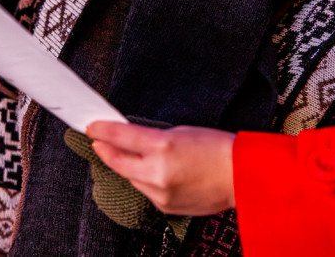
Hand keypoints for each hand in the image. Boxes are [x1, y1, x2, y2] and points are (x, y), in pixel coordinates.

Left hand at [87, 121, 235, 216]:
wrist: (242, 176)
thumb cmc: (218, 148)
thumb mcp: (181, 131)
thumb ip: (152, 136)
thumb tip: (130, 138)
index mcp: (163, 146)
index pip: (121, 136)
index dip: (103, 131)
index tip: (92, 127)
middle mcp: (158, 172)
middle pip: (118, 161)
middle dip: (107, 150)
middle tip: (99, 141)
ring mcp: (161, 193)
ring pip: (131, 178)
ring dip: (128, 166)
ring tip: (134, 156)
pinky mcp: (166, 207)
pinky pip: (146, 191)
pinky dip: (146, 180)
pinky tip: (156, 172)